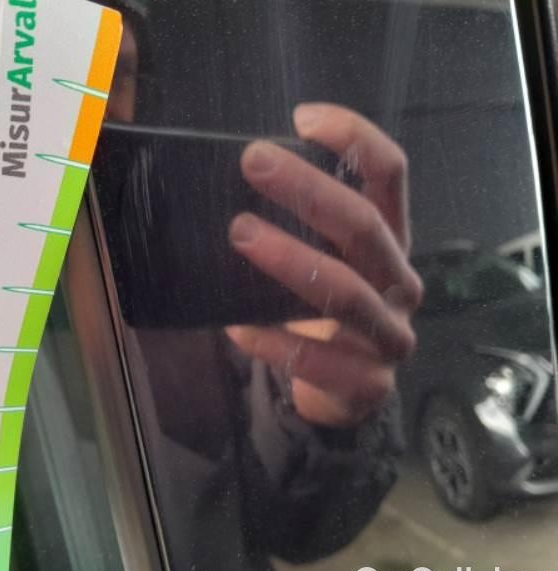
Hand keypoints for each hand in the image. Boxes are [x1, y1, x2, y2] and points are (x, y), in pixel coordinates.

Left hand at [226, 103, 422, 427]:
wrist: (343, 392)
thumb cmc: (323, 312)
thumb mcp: (322, 261)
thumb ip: (298, 228)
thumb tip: (231, 182)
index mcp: (389, 241)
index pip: (390, 175)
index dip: (355, 138)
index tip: (301, 117)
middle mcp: (399, 281)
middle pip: (365, 226)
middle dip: (309, 190)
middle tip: (254, 162)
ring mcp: (390, 335)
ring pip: (345, 292)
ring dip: (291, 259)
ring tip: (240, 233)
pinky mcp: (370, 383)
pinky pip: (317, 361)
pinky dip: (273, 341)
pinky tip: (236, 328)